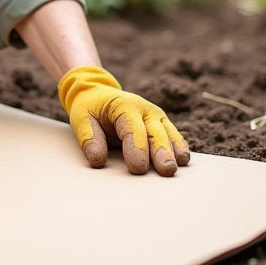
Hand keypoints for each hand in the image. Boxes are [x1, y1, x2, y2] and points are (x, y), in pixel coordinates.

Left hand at [58, 66, 189, 175]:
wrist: (99, 93)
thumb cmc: (90, 108)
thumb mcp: (81, 118)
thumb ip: (89, 138)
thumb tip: (98, 160)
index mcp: (124, 106)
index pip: (132, 130)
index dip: (136, 149)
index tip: (138, 168)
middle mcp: (144, 109)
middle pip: (155, 132)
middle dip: (161, 152)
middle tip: (166, 170)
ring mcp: (155, 116)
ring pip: (168, 134)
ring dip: (174, 150)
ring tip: (179, 165)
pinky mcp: (161, 124)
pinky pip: (172, 135)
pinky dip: (179, 147)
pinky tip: (184, 159)